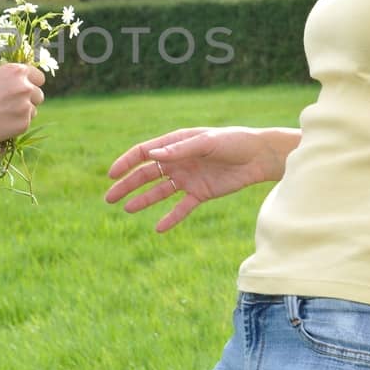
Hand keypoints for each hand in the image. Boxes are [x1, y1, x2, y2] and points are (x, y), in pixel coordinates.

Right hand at [0, 63, 44, 146]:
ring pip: (33, 110)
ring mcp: (25, 106)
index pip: (39, 77)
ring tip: (0, 115)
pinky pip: (25, 123)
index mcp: (16, 71)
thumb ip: (11, 77)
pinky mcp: (23, 124)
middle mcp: (24, 87)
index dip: (32, 84)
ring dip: (22, 113)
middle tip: (11, 106)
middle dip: (29, 100)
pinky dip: (15, 125)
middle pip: (39, 95)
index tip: (27, 90)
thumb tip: (26, 79)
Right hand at [103, 126, 280, 231]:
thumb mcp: (207, 143)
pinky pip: (181, 208)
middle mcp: (178, 161)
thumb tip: (152, 154)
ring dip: (142, 200)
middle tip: (109, 198)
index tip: (112, 175)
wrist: (261, 157)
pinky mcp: (201, 193)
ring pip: (159, 192)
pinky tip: (158, 228)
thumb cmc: (234, 141)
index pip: (144, 153)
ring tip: (127, 209)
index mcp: (176, 143)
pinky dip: (170, 218)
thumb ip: (180, 149)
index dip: (126, 163)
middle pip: (146, 174)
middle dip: (127, 185)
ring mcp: (188, 178)